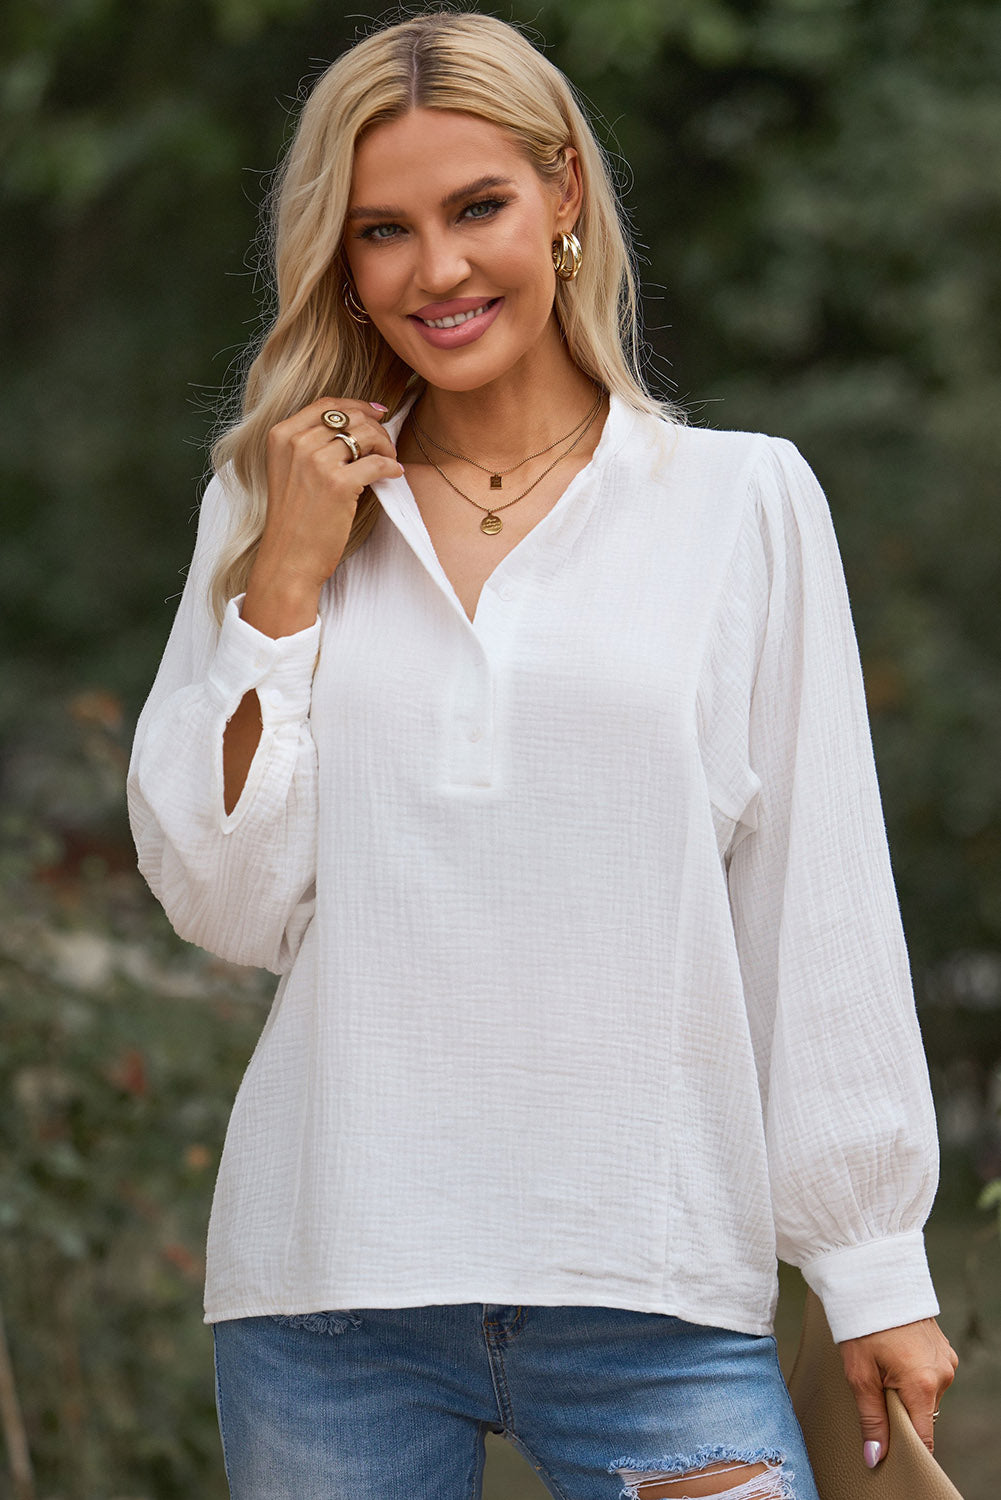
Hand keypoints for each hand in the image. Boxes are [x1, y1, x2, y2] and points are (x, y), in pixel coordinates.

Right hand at [245, 397, 402, 637]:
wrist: (288, 558)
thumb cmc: (295, 519)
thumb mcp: (290, 470)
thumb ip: (311, 444)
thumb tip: (356, 423)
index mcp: (281, 435)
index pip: (326, 405)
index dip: (357, 405)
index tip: (377, 412)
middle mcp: (296, 443)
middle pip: (350, 417)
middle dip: (376, 428)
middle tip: (387, 446)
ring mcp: (316, 462)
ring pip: (367, 435)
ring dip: (386, 446)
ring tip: (390, 461)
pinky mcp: (338, 483)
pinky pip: (377, 462)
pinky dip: (392, 466)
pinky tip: (394, 474)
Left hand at [839, 1317, 957, 1465]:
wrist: (873, 1280)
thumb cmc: (862, 1325)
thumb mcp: (860, 1375)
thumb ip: (871, 1418)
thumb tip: (875, 1457)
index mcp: (923, 1384)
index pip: (924, 1437)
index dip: (906, 1449)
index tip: (890, 1451)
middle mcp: (942, 1374)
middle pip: (923, 1415)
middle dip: (901, 1412)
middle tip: (875, 1391)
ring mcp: (946, 1361)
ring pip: (926, 1395)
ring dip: (907, 1391)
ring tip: (882, 1367)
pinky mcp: (945, 1350)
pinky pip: (931, 1376)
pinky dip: (914, 1375)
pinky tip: (894, 1356)